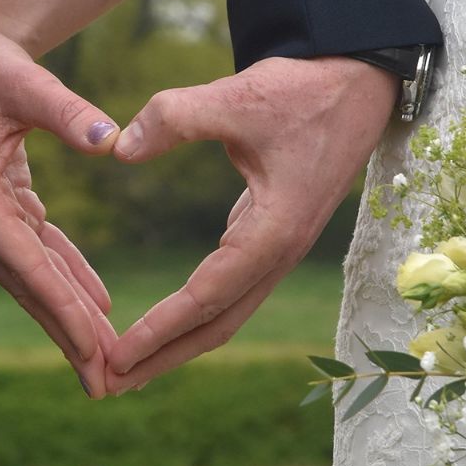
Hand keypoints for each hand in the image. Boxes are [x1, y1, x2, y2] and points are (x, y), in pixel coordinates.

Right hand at [0, 12, 120, 397]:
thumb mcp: (27, 80)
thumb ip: (67, 111)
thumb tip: (111, 137)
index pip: (28, 265)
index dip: (65, 309)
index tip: (97, 347)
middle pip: (29, 287)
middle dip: (68, 336)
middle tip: (107, 383)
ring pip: (33, 278)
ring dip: (70, 317)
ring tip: (108, 360)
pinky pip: (36, 254)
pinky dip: (67, 279)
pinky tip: (98, 305)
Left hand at [104, 55, 399, 391]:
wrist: (359, 81)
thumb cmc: (303, 90)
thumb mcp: (236, 96)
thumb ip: (173, 118)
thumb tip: (116, 149)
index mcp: (273, 232)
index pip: (207, 296)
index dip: (160, 329)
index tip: (116, 355)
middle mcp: (279, 253)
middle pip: (216, 326)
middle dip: (162, 358)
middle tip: (107, 384)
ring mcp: (279, 250)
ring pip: (225, 315)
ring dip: (177, 345)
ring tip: (127, 369)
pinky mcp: (273, 238)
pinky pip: (230, 292)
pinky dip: (194, 316)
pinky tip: (165, 327)